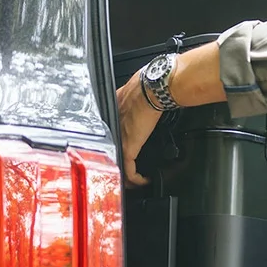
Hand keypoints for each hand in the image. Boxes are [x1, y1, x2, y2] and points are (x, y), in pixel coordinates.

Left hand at [116, 71, 162, 186]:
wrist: (153, 89)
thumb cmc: (150, 85)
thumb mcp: (139, 89)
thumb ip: (140, 96)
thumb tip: (152, 96)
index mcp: (115, 110)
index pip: (114, 132)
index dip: (121, 142)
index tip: (129, 149)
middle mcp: (113, 126)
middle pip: (113, 150)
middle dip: (121, 162)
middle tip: (130, 172)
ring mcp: (119, 137)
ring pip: (118, 164)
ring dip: (128, 176)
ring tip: (136, 181)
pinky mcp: (129, 147)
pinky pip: (129, 171)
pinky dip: (137, 180)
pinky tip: (144, 181)